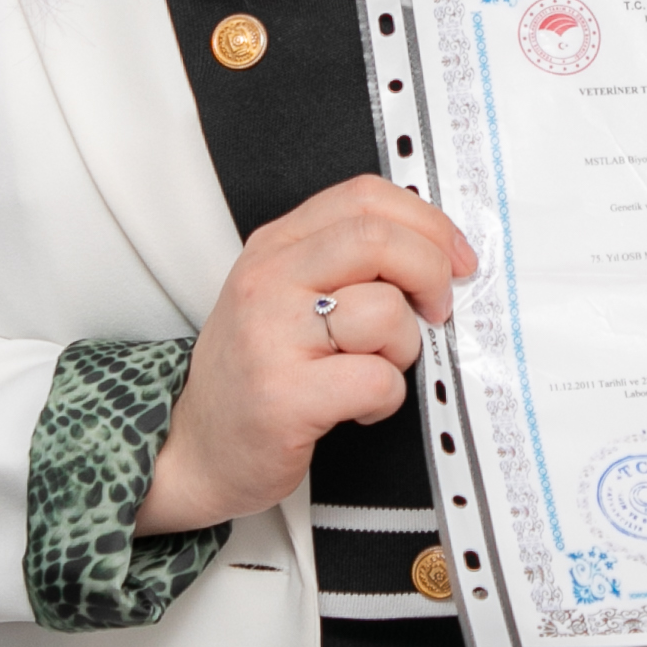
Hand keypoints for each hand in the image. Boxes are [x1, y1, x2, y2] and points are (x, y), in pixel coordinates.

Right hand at [139, 173, 474, 533]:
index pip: (363, 197)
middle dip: (431, 272)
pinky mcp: (285, 396)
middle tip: (437, 309)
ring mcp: (272, 337)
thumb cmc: (253, 372)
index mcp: (275, 247)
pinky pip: (377, 379)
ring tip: (376, 368)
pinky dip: (386, 398)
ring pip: (385, 312)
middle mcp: (268, 281)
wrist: (193, 449)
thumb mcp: (283, 295)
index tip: (453, 256)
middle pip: (377, 238)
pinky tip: (359, 407)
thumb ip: (343, 263)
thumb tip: (436, 249)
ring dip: (405, 348)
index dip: (426, 222)